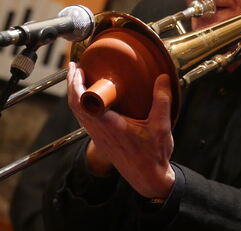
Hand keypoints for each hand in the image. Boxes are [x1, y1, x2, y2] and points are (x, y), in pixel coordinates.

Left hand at [67, 61, 174, 197]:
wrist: (148, 178)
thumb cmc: (153, 156)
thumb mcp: (161, 126)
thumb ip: (162, 101)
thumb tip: (162, 78)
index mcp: (111, 126)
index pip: (83, 104)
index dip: (75, 85)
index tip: (77, 69)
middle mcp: (100, 132)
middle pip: (75, 106)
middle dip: (72, 84)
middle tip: (75, 68)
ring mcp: (99, 137)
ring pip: (78, 113)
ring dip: (76, 94)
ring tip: (80, 79)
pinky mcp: (102, 140)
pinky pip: (86, 119)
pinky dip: (83, 105)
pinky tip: (93, 98)